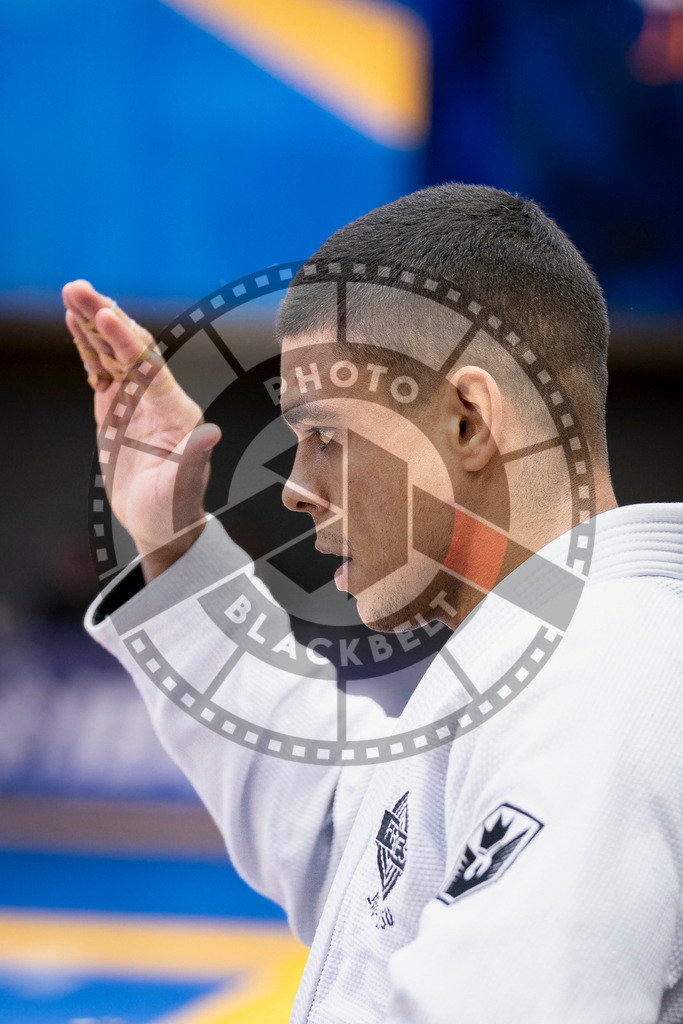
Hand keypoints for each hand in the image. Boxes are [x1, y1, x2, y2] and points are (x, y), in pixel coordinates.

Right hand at [63, 280, 221, 581]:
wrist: (163, 523)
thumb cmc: (175, 509)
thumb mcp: (183, 487)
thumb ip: (194, 457)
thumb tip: (212, 434)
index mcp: (176, 410)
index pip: (149, 367)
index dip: (126, 340)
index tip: (105, 315)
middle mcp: (157, 397)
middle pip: (129, 348)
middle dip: (104, 317)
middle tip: (77, 287)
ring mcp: (135, 400)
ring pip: (112, 353)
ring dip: (92, 323)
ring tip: (71, 293)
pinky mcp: (115, 407)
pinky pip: (100, 369)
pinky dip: (87, 346)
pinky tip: (73, 323)